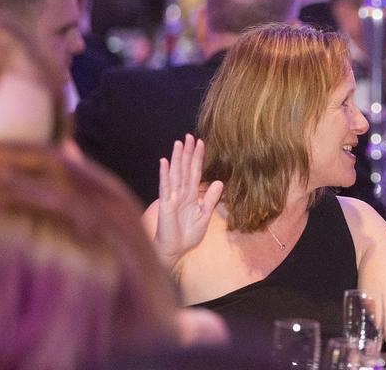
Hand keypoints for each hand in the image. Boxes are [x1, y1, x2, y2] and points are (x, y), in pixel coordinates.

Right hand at [154, 134, 222, 268]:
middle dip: (188, 152)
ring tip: (178, 143)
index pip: (195, 172)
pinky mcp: (165, 204)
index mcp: (191, 195)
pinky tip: (164, 162)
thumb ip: (211, 199)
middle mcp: (181, 192)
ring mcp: (172, 197)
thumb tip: (220, 181)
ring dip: (177, 158)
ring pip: (176, 173)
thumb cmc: (188, 234)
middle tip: (190, 136)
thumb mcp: (205, 215)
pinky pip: (165, 186)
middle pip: (185, 168)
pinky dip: (164, 174)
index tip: (201, 142)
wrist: (175, 249)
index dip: (198, 157)